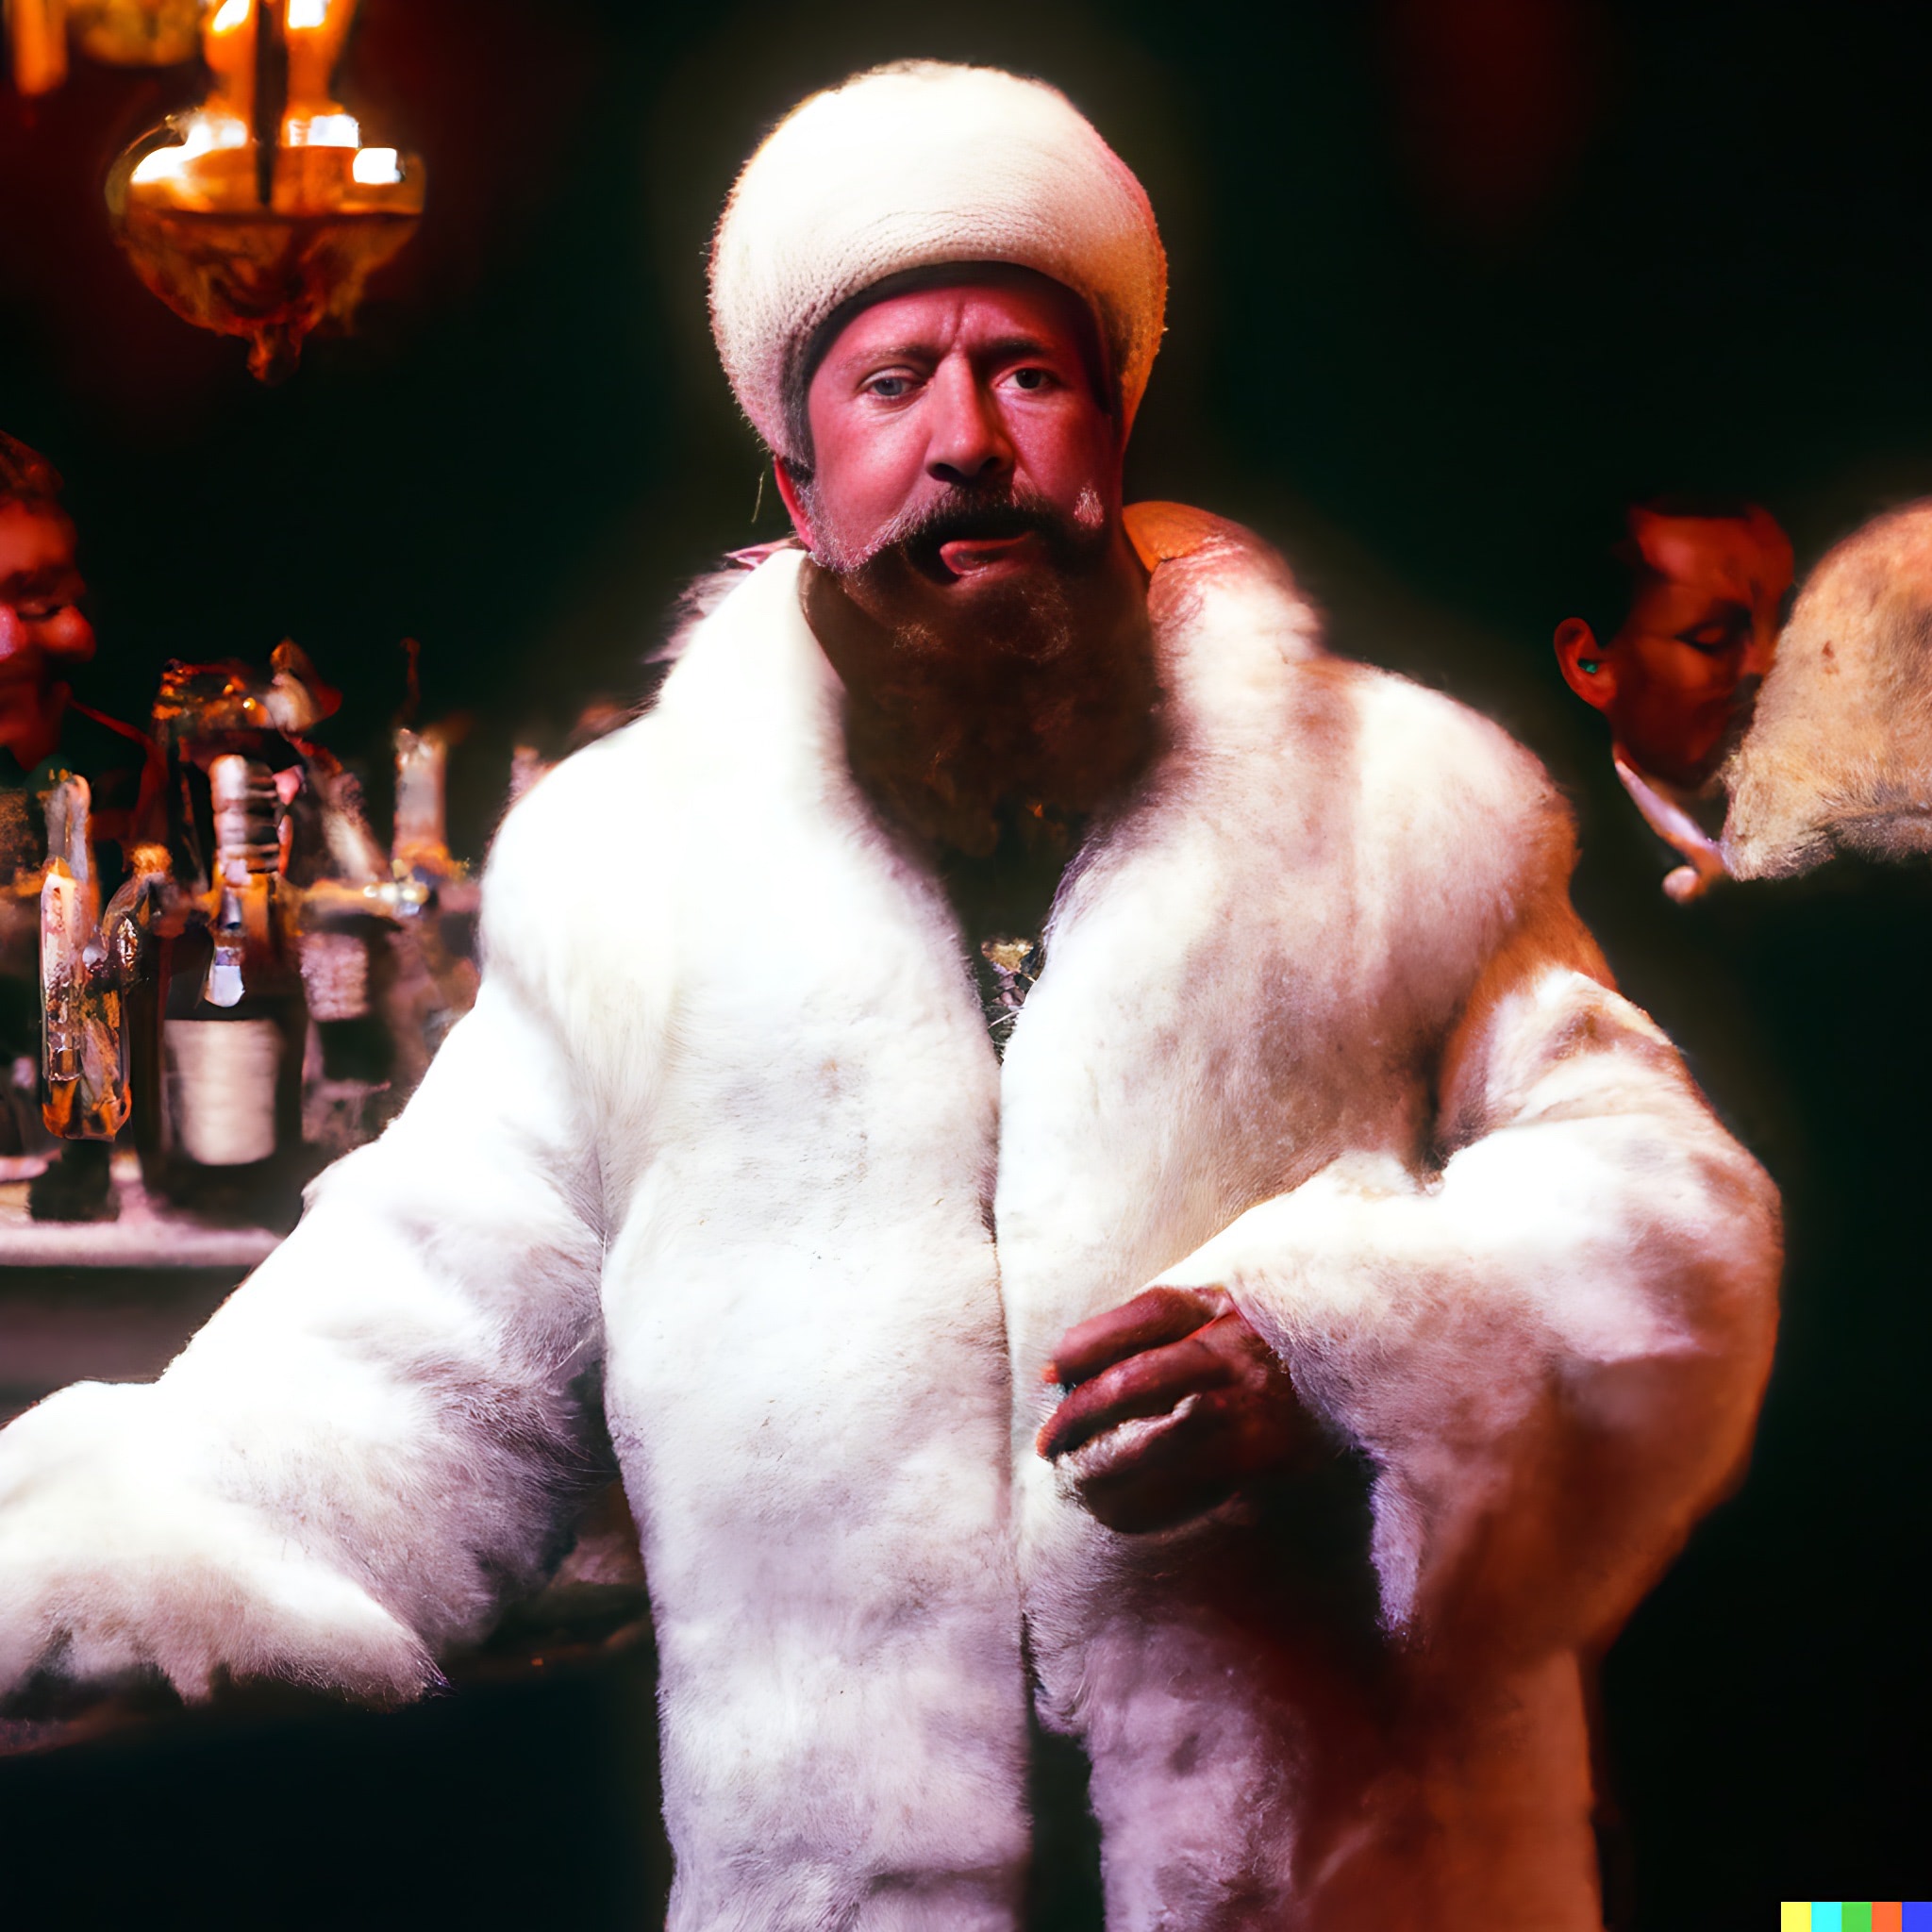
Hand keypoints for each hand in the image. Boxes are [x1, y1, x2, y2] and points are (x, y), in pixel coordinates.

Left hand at [1038, 1285, 1324, 1533]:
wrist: (1375, 1373)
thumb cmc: (1280, 1343)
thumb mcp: (1232, 1307)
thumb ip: (1171, 1321)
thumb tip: (1070, 1366)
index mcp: (1224, 1302)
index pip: (1144, 1314)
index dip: (1087, 1342)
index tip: (1050, 1371)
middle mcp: (1237, 1349)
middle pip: (1136, 1380)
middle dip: (1081, 1414)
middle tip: (1047, 1441)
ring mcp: (1255, 1403)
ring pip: (1159, 1435)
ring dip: (1104, 1461)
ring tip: (1071, 1475)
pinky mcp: (1271, 1454)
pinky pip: (1195, 1481)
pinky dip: (1147, 1496)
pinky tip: (1116, 1503)